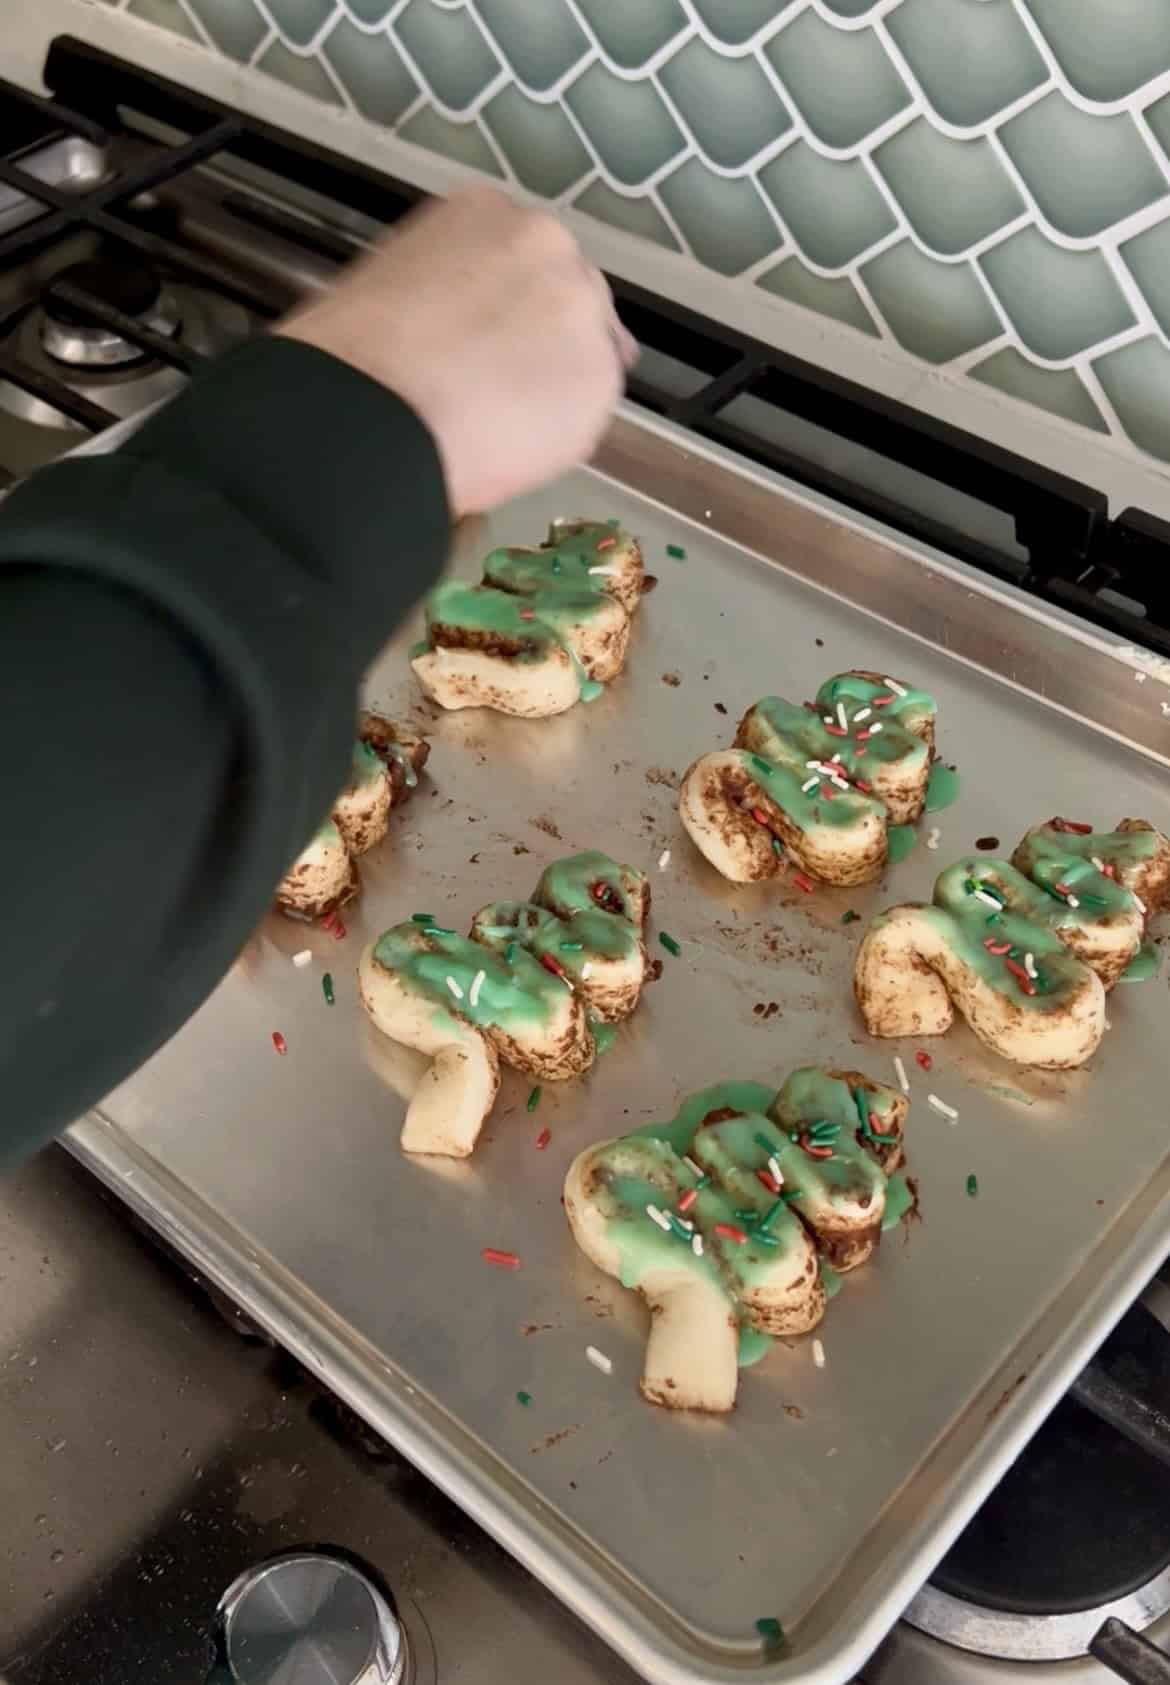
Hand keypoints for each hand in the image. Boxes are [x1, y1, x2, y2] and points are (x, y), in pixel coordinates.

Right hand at [276, 186, 637, 518]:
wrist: (370, 412)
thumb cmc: (352, 359)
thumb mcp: (394, 285)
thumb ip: (450, 291)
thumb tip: (465, 334)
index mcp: (484, 210)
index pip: (522, 259)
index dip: (509, 310)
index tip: (491, 343)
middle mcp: (546, 242)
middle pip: (568, 296)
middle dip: (544, 342)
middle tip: (504, 390)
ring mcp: (582, 305)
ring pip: (587, 352)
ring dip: (556, 386)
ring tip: (504, 428)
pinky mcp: (602, 375)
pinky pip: (591, 409)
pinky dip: (561, 434)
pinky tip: (514, 450)